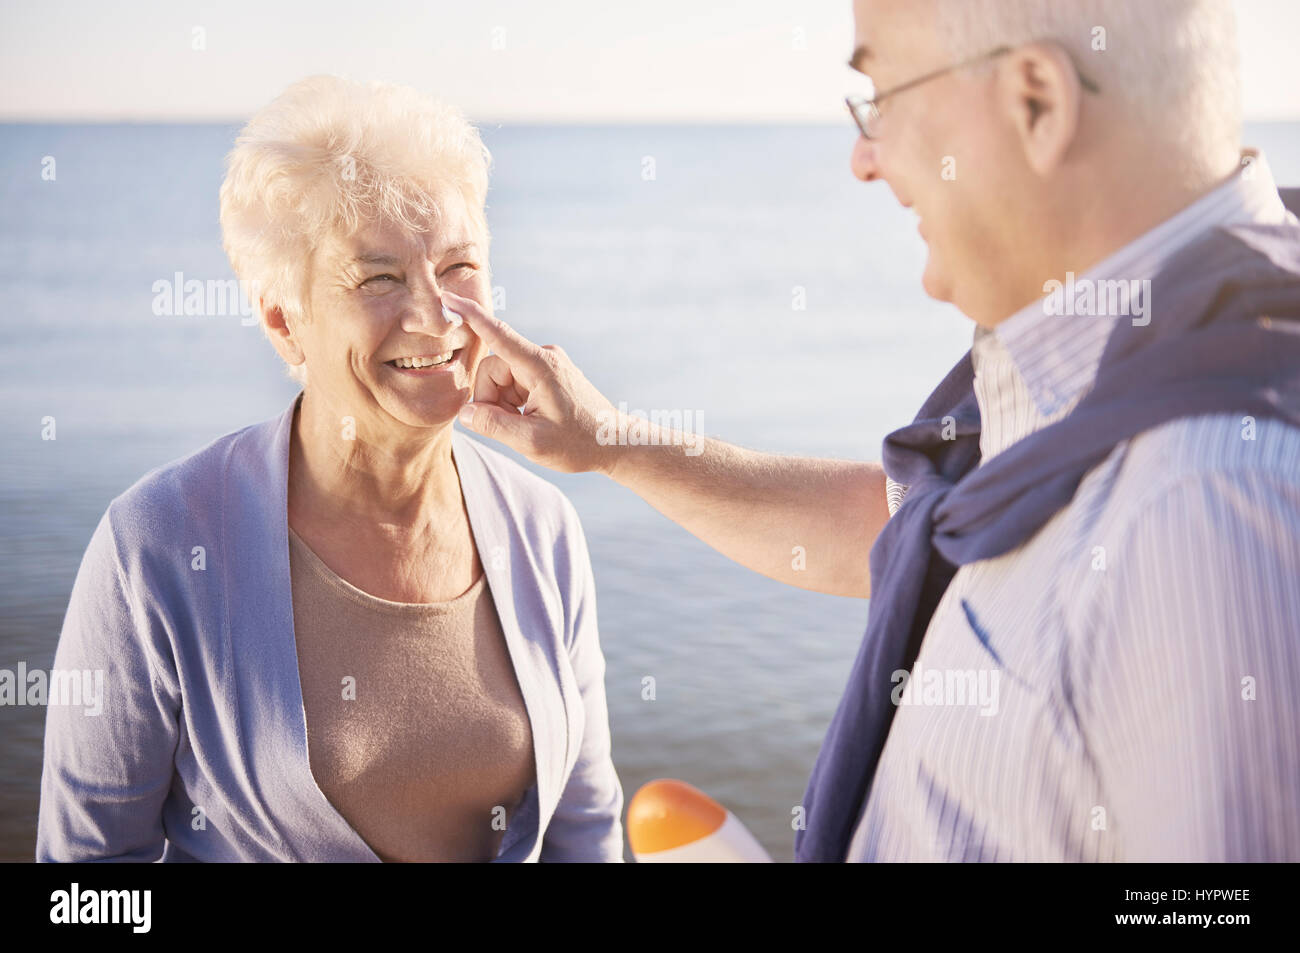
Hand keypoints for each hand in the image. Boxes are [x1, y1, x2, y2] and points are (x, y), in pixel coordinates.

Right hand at [445, 290, 620, 474]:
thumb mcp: (533, 442)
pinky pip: (513, 383)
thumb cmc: (579, 444)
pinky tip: (531, 419)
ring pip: (499, 378)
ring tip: (526, 425)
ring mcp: (545, 363)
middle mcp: (543, 357)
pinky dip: (513, 403)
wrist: (613, 442)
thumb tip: (466, 412)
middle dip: (491, 399)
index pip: (498, 335)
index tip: (448, 298)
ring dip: (502, 404)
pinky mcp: (546, 373)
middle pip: (491, 368)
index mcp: (540, 366)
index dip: (470, 316)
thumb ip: (495, 426)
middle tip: (511, 427)